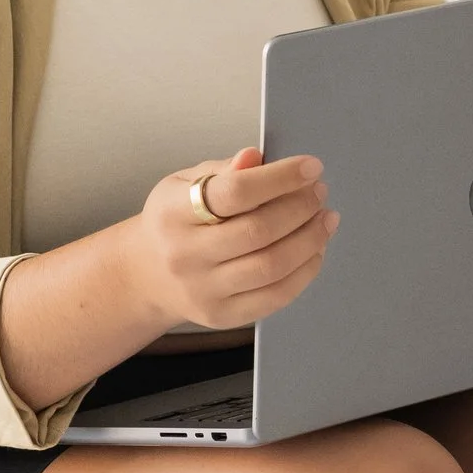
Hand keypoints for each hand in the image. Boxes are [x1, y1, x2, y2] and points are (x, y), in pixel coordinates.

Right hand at [130, 146, 337, 334]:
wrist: (147, 274)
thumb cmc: (174, 222)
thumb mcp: (185, 184)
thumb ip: (223, 171)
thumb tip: (255, 157)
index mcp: (173, 213)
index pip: (235, 192)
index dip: (280, 177)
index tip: (311, 167)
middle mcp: (185, 255)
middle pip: (258, 231)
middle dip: (300, 208)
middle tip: (319, 192)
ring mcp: (203, 289)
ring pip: (271, 266)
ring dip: (310, 239)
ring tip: (325, 219)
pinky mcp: (222, 315)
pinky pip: (275, 296)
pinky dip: (304, 271)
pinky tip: (315, 250)